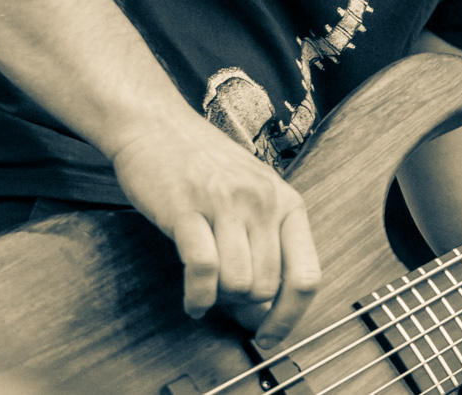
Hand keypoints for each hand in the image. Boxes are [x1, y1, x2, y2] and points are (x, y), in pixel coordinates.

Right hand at [110, 117, 320, 344]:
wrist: (155, 125)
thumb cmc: (201, 162)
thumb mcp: (250, 195)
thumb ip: (264, 244)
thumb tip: (266, 308)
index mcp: (285, 201)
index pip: (306, 275)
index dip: (290, 316)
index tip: (272, 336)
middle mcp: (262, 201)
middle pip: (267, 286)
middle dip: (243, 304)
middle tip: (223, 296)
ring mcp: (225, 203)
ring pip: (238, 284)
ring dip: (219, 298)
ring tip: (206, 288)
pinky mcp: (187, 209)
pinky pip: (203, 270)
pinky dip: (196, 297)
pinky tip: (191, 298)